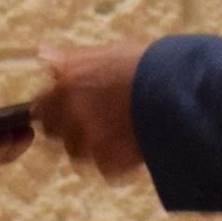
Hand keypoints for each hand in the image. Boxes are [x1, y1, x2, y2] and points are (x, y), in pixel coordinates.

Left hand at [32, 40, 149, 177]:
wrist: (181, 89)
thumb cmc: (149, 65)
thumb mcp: (109, 52)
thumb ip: (72, 59)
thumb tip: (43, 53)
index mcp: (68, 79)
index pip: (40, 105)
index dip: (55, 109)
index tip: (68, 111)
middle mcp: (71, 108)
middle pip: (52, 131)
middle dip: (68, 129)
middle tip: (94, 124)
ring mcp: (87, 136)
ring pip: (76, 153)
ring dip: (92, 148)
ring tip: (119, 135)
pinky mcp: (107, 161)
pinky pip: (105, 168)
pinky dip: (118, 163)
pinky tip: (135, 146)